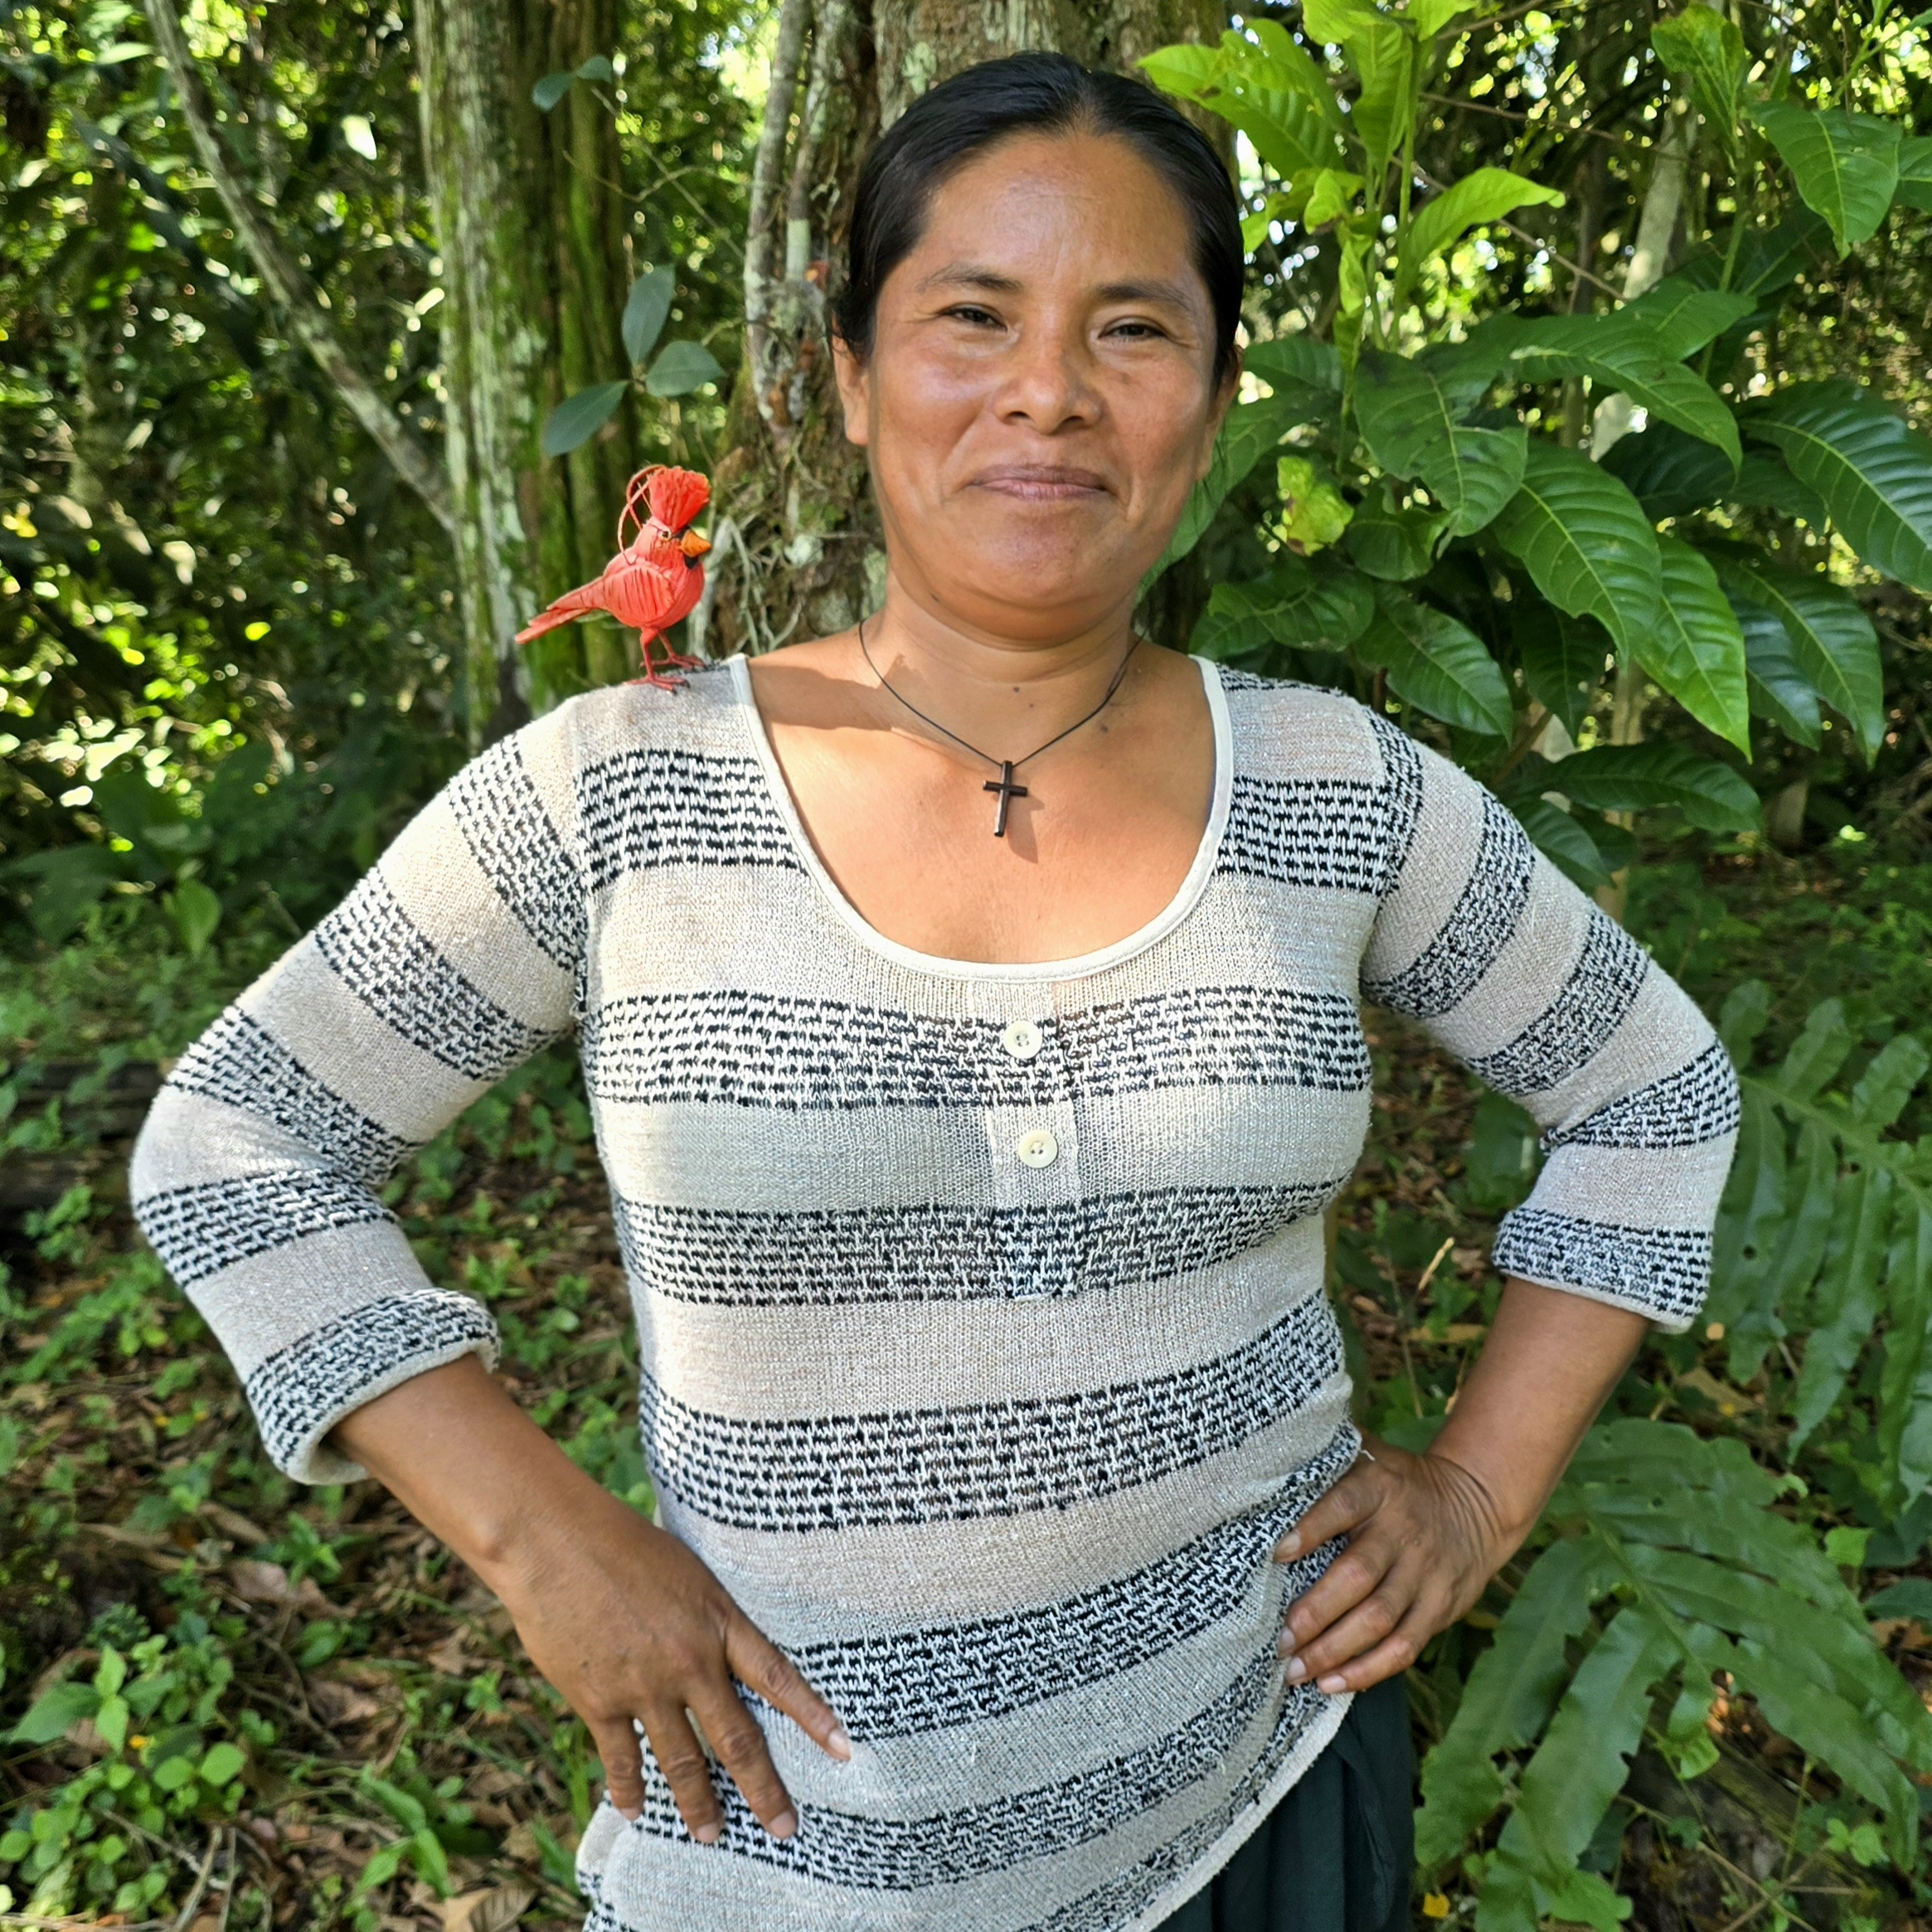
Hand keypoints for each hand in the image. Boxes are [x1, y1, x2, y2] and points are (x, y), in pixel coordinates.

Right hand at [488, 1480, 850, 1841]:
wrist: (557, 1544)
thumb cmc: (622, 1541)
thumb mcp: (686, 1570)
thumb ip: (704, 1615)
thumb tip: (714, 1645)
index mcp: (718, 1621)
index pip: (778, 1677)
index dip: (813, 1716)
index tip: (844, 1751)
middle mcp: (690, 1662)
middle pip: (737, 1739)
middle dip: (763, 1790)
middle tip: (784, 1828)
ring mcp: (645, 1687)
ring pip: (683, 1761)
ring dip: (699, 1804)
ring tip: (712, 1835)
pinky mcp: (600, 1701)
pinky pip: (622, 1758)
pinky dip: (629, 1788)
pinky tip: (636, 1809)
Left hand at [1272, 1442, 1514, 1694]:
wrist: (1475, 1503)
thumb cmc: (1397, 1482)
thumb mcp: (1371, 1456)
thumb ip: (1328, 1454)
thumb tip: (1274, 1441)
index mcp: (1379, 1488)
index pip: (1344, 1506)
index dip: (1312, 1528)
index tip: (1277, 1553)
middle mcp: (1402, 1532)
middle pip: (1359, 1574)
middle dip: (1316, 1611)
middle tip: (1279, 1639)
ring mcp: (1424, 1573)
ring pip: (1380, 1619)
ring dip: (1334, 1650)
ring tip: (1296, 1671)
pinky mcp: (1439, 1608)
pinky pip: (1404, 1646)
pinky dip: (1368, 1670)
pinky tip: (1332, 1684)